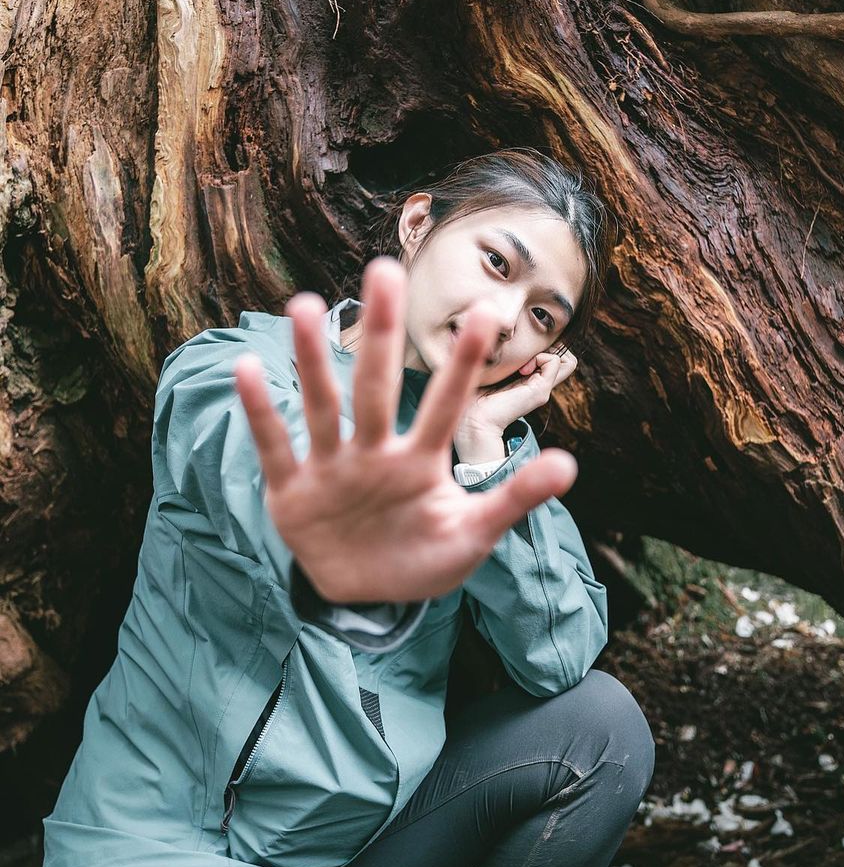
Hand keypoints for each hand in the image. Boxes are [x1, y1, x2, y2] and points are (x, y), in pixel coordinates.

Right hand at [232, 258, 577, 604]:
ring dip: (312, 358)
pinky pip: (276, 447)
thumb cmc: (423, 556)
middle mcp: (376, 452)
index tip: (485, 314)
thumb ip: (514, 499)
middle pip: (378, 386)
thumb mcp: (473, 534)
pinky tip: (249, 368)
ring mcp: (333, 468)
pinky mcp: (293, 491)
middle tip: (386, 270)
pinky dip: (261, 413)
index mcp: (422, 462)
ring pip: (322, 405)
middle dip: (383, 333)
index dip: (463, 365)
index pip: (446, 406)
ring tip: (303, 305)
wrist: (364, 597)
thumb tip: (570, 464)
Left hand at [454, 346, 577, 462]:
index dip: (544, 346)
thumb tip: (504, 333)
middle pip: (566, 360)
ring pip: (567, 359)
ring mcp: (543, 389)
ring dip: (546, 351)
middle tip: (526, 354)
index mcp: (530, 381)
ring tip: (523, 363)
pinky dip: (541, 356)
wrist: (471, 418)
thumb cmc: (474, 392)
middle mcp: (540, 385)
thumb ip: (503, 358)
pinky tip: (522, 368)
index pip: (554, 358)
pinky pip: (555, 360)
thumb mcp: (492, 368)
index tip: (520, 351)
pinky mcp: (541, 391)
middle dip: (551, 347)